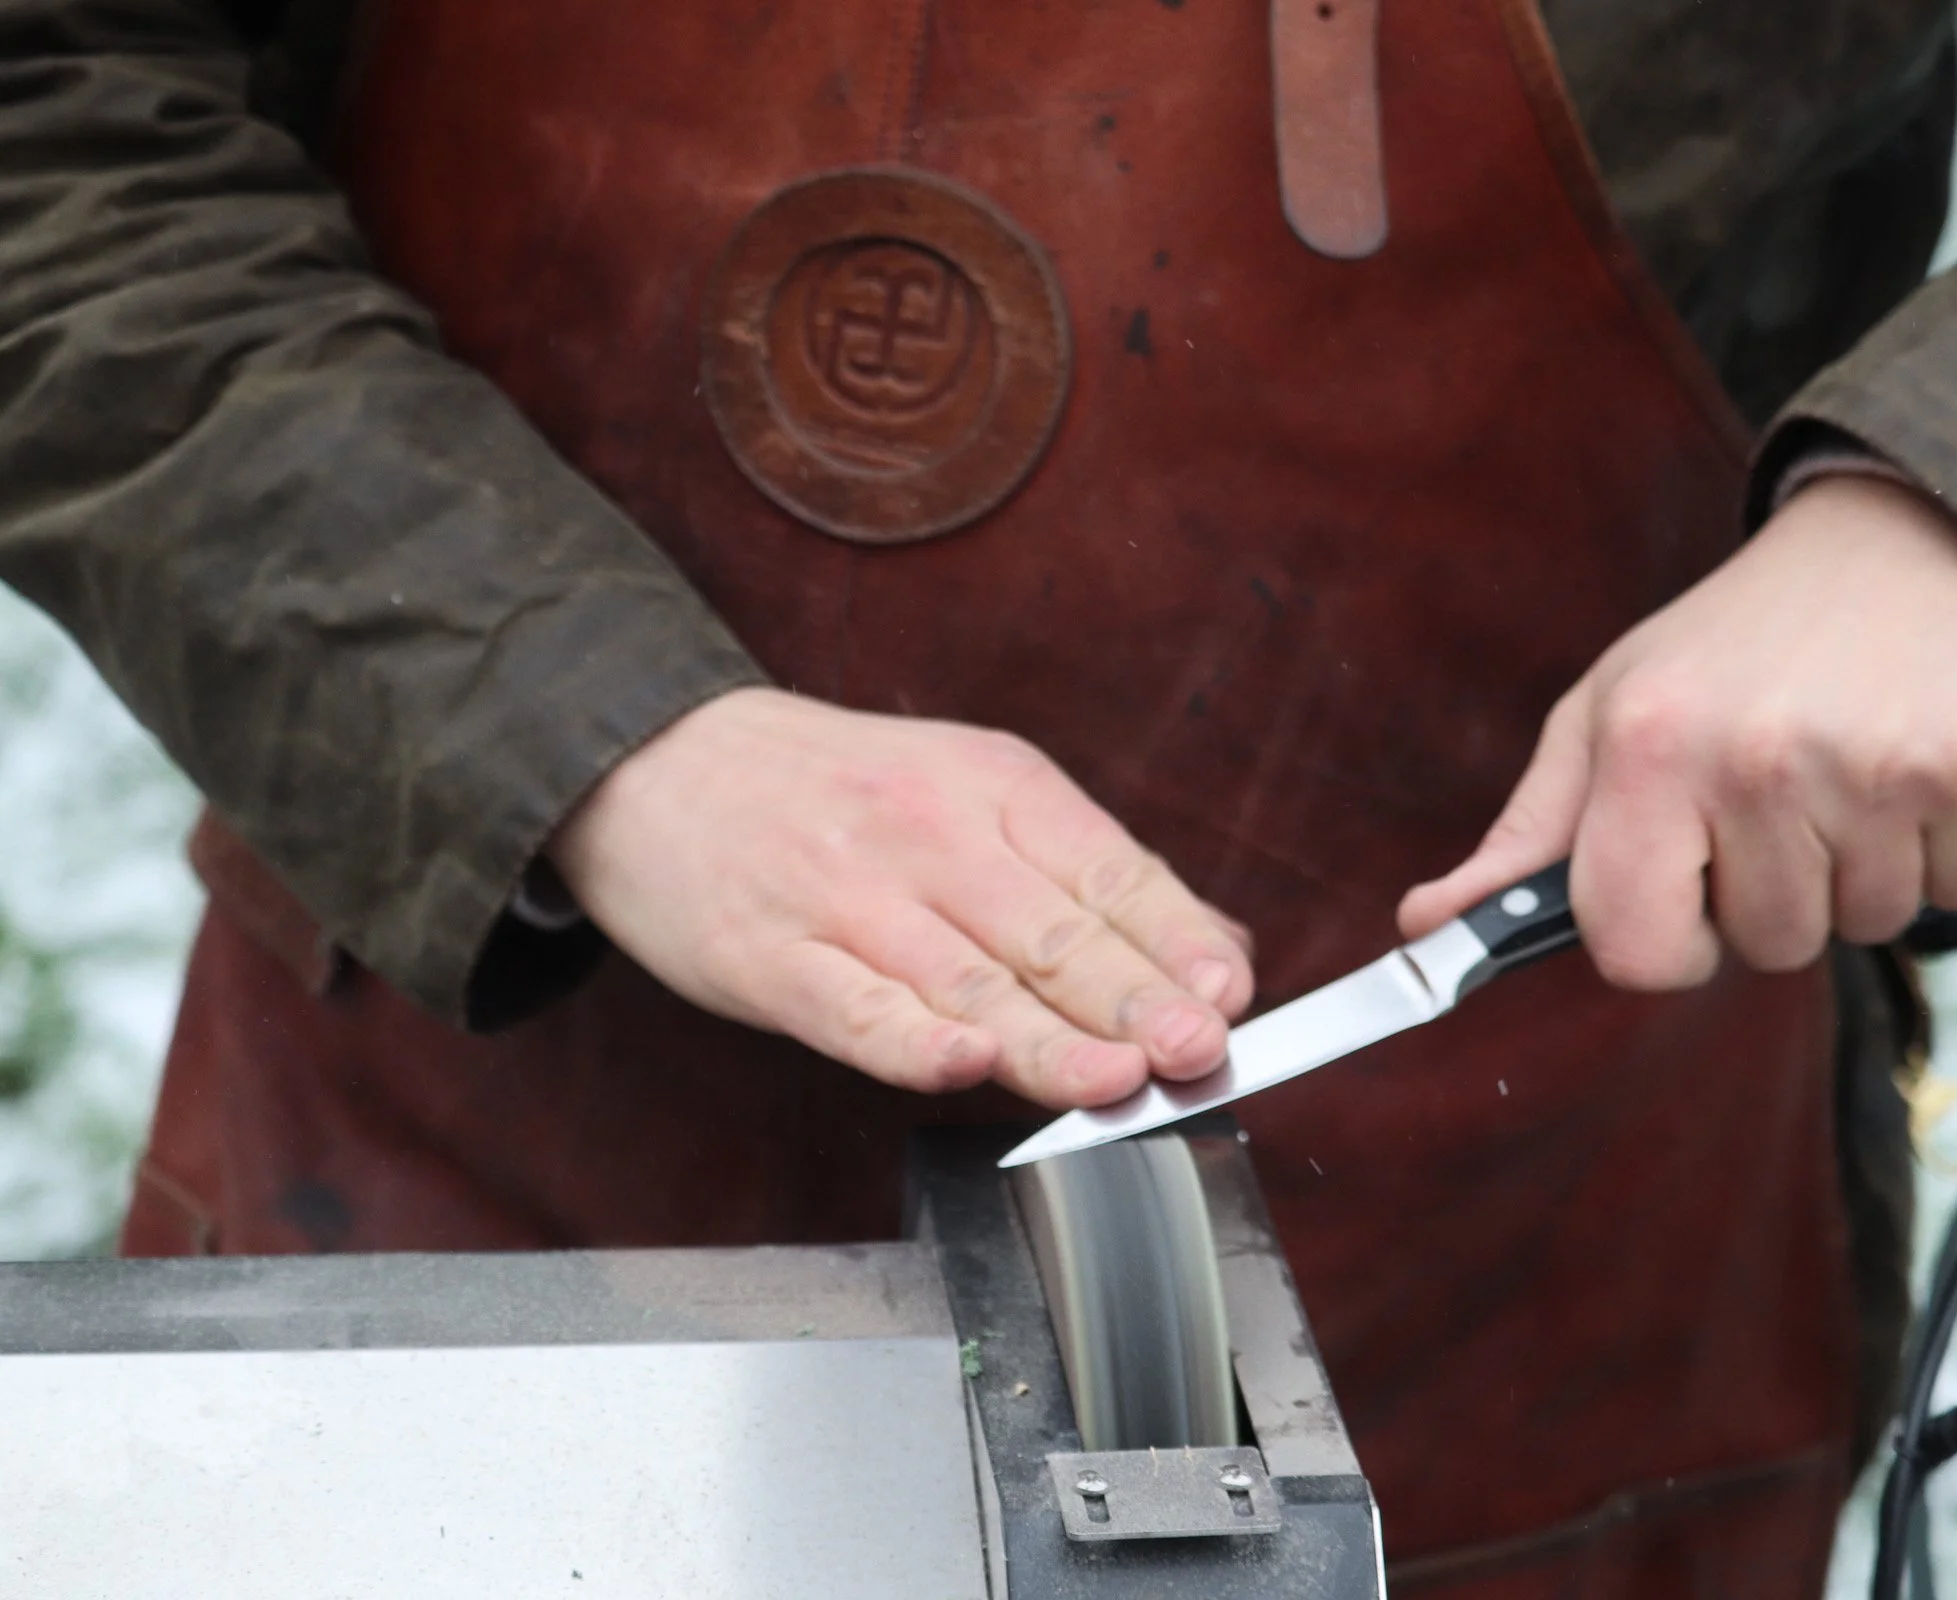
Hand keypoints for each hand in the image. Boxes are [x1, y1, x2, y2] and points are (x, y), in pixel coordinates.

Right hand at [549, 688, 1254, 1106]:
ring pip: (965, 980)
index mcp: (993, 785)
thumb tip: (1221, 951)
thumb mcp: (970, 788)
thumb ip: (1089, 874)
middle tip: (1198, 1048)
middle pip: (1048, 930)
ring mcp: (846, 898)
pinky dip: (908, 1039)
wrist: (658, 761)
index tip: (1229, 991)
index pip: (1106, 868)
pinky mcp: (770, 958)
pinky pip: (851, 1008)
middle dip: (1133, 995)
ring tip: (1118, 1080)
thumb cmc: (838, 793)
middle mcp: (928, 835)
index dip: (1172, 935)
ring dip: (1049, 1037)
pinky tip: (962, 1064)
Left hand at [1399, 475, 1956, 986]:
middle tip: (1779, 799)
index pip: (1639, 953)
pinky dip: (1942, 850)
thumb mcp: (1606, 716)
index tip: (1684, 893)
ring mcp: (1876, 768)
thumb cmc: (1734, 646)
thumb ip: (1525, 837)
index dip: (1664, 940)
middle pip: (1767, 948)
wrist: (1901, 539)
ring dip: (1859, 874)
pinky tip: (1913, 770)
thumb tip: (1423, 927)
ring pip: (1866, 927)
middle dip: (1772, 895)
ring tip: (1848, 774)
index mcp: (1649, 748)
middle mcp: (1759, 758)